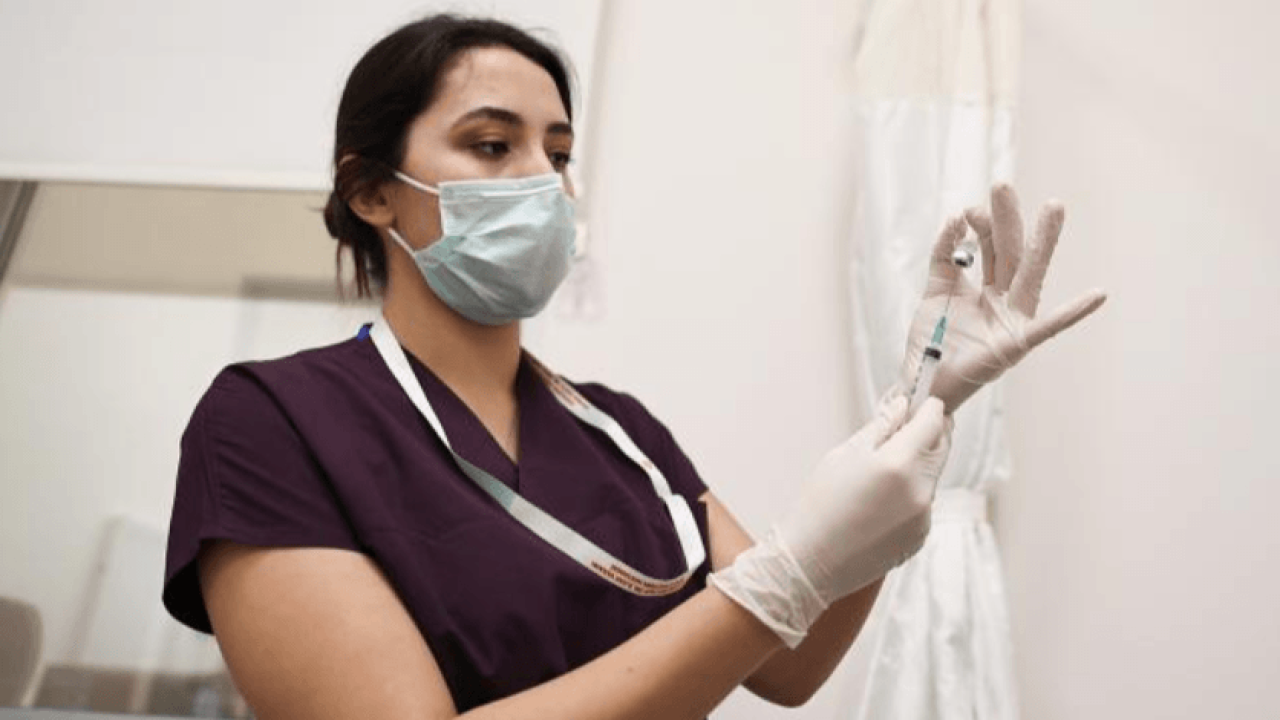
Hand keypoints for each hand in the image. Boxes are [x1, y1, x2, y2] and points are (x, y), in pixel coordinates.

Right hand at [708, 395, 951, 647]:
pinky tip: (880, 502)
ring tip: (882, 472)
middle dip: (929, 433)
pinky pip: (923, 504)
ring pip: (932, 476)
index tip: (923, 401)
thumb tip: (902, 407)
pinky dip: (911, 494)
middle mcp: (920, 490)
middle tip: (909, 427)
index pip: (933, 423)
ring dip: (919, 465)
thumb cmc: (819, 505)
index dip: (929, 407)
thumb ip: (881, 428)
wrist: (810, 563)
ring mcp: (923, 517)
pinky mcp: (920, 537)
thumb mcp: (844, 455)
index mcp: (899, 464)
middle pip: (941, 448)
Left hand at [899, 184, 1107, 412]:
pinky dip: (1074, 312)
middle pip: (1009, 252)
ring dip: (1042, 241)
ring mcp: (1013, 320)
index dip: (979, 227)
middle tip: (1002, 184)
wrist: (924, 384)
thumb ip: (942, 255)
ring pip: (1029, 274)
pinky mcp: (1017, 345)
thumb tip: (953, 219)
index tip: (966, 210)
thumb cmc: (933, 343)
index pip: (987, 247)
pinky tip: (1098, 295)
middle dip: (1006, 219)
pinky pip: (1049, 327)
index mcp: (987, 287)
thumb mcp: (934, 290)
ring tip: (1054, 208)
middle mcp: (1004, 299)